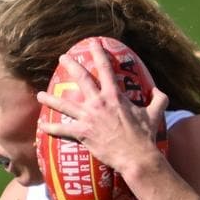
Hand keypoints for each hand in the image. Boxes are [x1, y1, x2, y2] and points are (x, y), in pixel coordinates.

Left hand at [36, 39, 169, 176]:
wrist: (136, 157)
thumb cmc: (145, 136)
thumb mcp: (155, 115)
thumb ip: (159, 100)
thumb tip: (159, 91)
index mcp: (115, 96)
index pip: (105, 69)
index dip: (99, 54)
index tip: (93, 43)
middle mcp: (99, 103)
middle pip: (81, 79)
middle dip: (71, 65)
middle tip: (62, 58)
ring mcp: (89, 117)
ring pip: (64, 105)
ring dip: (50, 99)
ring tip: (39, 95)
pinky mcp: (83, 133)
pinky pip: (63, 130)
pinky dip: (51, 129)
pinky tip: (42, 127)